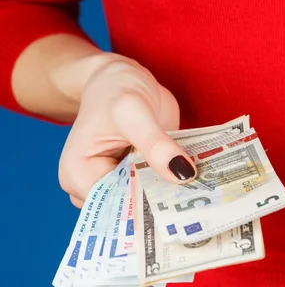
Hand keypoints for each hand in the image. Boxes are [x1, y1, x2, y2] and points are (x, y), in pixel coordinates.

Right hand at [58, 55, 196, 207]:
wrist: (122, 76)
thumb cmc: (115, 88)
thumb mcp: (133, 111)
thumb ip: (155, 144)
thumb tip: (183, 175)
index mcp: (78, 176)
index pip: (114, 207)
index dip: (147, 209)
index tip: (181, 210)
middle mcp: (95, 186)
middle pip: (132, 208)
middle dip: (163, 206)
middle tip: (200, 205)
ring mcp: (120, 182)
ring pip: (148, 201)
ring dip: (174, 197)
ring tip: (204, 197)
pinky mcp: (140, 176)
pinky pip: (160, 188)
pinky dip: (177, 184)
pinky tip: (202, 184)